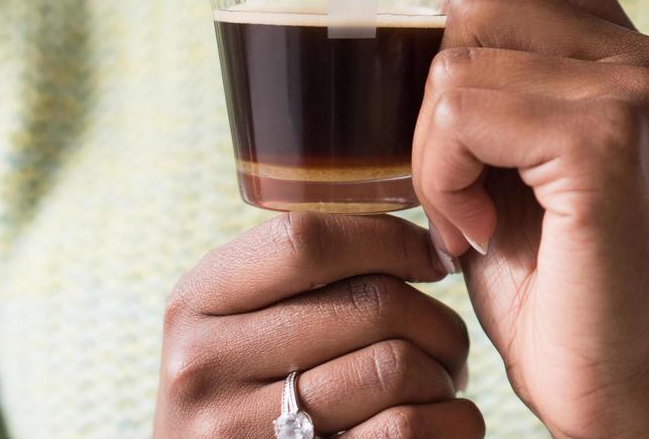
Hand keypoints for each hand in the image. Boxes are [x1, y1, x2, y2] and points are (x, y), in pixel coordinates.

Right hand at [154, 213, 482, 437]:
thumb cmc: (248, 394)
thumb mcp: (239, 325)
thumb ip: (296, 273)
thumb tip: (419, 230)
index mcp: (196, 302)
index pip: (307, 238)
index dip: (391, 238)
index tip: (433, 257)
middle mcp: (203, 364)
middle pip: (369, 303)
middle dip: (437, 317)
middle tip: (450, 338)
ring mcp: (238, 430)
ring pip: (394, 366)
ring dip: (444, 372)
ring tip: (440, 380)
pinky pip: (404, 431)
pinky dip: (452, 420)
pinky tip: (445, 417)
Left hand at [412, 0, 648, 436]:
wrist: (612, 386)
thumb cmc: (550, 275)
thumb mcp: (515, 150)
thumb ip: (502, 61)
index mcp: (636, 51)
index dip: (473, 12)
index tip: (474, 109)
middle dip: (438, 96)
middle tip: (468, 183)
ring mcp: (635, 92)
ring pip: (454, 58)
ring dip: (433, 150)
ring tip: (476, 214)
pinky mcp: (603, 141)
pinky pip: (458, 111)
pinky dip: (442, 179)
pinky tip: (483, 233)